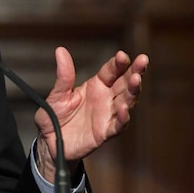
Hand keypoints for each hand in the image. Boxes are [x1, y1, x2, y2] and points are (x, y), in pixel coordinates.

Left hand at [34, 47, 148, 181]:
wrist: (50, 142)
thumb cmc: (55, 116)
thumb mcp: (58, 94)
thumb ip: (64, 75)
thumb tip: (60, 50)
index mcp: (96, 86)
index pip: (111, 71)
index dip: (118, 63)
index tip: (122, 55)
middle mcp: (106, 99)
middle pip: (125, 84)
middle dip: (135, 72)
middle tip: (143, 60)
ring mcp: (107, 115)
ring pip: (126, 102)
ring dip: (133, 91)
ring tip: (136, 80)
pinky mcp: (104, 132)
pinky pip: (117, 125)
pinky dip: (122, 118)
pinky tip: (124, 108)